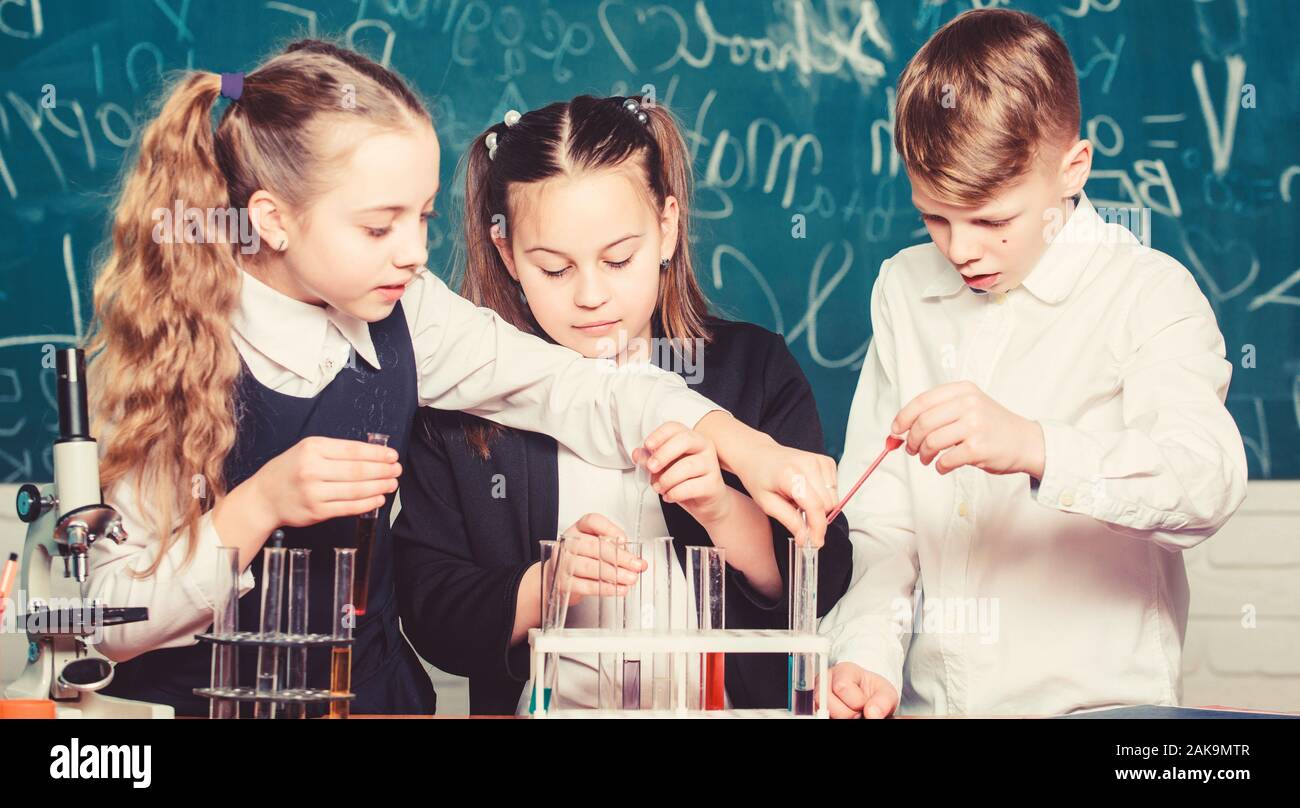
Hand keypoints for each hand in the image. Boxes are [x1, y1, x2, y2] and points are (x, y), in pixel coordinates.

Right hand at [247, 436, 399, 527]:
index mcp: (312, 449)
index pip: (353, 450)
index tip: (392, 455)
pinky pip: (348, 507)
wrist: (263, 497)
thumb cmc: (289, 471)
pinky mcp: (316, 511)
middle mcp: (312, 469)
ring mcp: (314, 492)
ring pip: (355, 489)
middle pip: (357, 470)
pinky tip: (378, 499)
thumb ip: (335, 451)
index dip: (377, 454)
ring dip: (379, 487)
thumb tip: (372, 455)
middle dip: (382, 470)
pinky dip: (367, 503)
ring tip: (392, 483)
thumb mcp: (307, 450)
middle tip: (397, 470)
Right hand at [554, 513, 646, 606]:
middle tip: (636, 565)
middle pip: (594, 546)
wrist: (558, 578)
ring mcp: (563, 563)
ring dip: (614, 574)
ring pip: (590, 567)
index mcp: (578, 529)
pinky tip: (618, 589)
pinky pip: (586, 586)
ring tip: (630, 578)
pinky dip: (605, 589)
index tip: (625, 540)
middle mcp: (568, 543)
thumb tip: (638, 561)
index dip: (610, 529)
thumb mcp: (596, 547)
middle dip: (619, 557)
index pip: (592, 521)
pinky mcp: (563, 583)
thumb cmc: (582, 559)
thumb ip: (617, 550)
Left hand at [634, 422, 729, 525]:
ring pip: (687, 466)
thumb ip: (649, 460)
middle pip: (685, 440)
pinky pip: (691, 487)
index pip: (675, 427)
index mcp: (690, 438)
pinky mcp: (713, 484)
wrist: (705, 502)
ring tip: (659, 487)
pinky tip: (669, 495)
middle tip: (651, 467)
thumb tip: (638, 454)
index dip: (660, 435)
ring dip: (667, 479)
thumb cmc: (684, 481)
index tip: (648, 445)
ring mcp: (711, 465)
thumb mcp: (663, 468)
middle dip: (663, 454)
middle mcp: (704, 447)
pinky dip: (675, 493)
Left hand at [686, 413, 836, 546]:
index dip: (818, 528)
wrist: (758, 454)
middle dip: (816, 517)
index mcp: (790, 474)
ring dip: (819, 506)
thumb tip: (805, 538)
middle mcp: (809, 464)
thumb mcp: (766, 503)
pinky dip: (823, 495)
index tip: (816, 542)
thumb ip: (789, 520)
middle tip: (797, 513)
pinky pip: (834, 489)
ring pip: (833, 499)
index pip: (815, 506)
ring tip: (798, 499)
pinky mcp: (826, 461)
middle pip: (828, 505)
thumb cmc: (759, 476)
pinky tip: (806, 491)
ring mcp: (819, 460)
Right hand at [821, 662, 898, 718]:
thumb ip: (883, 702)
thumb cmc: (874, 693)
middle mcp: (825, 681)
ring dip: (840, 718)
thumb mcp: (886, 694)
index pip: (841, 686)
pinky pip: (821, 716)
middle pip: (828, 702)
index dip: (857, 701)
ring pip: (822, 712)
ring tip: (853, 715)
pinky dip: (834, 719)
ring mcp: (818, 696)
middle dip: (849, 713)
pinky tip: (844, 716)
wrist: (868, 700)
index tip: (865, 702)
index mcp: (844, 670)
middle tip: (859, 711)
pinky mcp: (816, 708)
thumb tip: (872, 714)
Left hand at [892, 381, 1044, 476]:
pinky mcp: (978, 448)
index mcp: (963, 390)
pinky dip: (939, 466)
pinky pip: (945, 459)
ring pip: (931, 441)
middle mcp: (969, 404)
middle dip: (912, 439)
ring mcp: (975, 425)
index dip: (904, 416)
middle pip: (923, 422)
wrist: (1027, 442)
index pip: (922, 401)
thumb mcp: (970, 406)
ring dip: (924, 454)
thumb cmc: (993, 426)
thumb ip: (941, 411)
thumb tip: (902, 427)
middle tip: (911, 449)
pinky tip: (943, 466)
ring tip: (926, 459)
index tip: (896, 429)